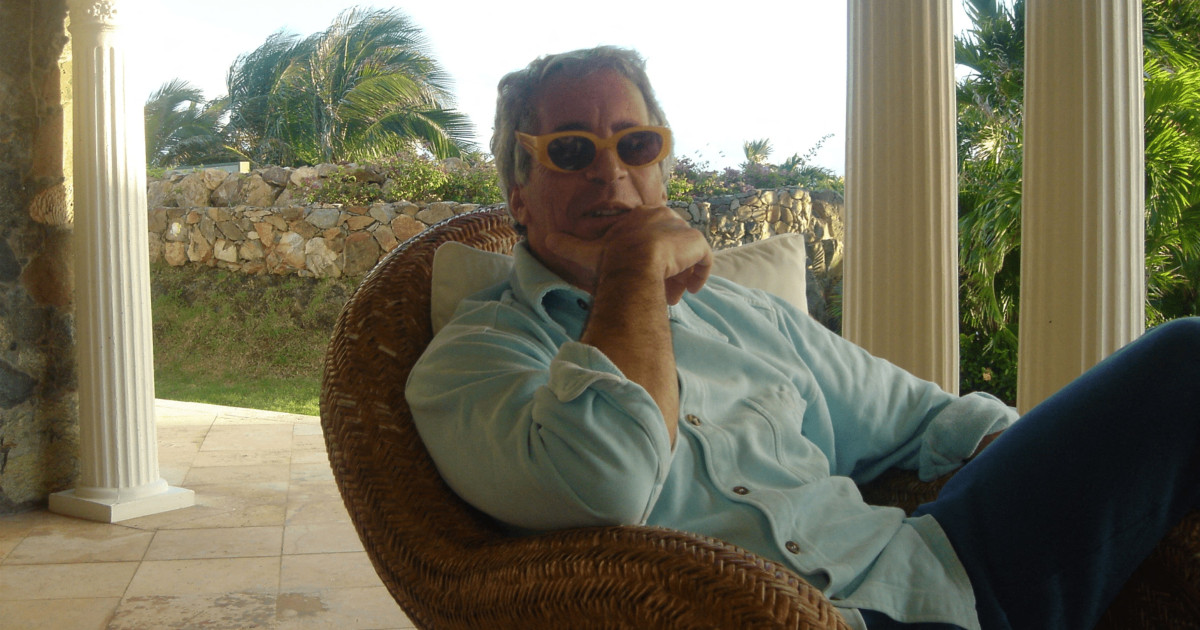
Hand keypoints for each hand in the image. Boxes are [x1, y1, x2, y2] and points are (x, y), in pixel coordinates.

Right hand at [545, 206, 711, 303]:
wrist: (634, 263)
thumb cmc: (611, 259)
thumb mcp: (589, 252)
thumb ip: (569, 245)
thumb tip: (546, 239)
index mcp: (640, 216)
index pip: (650, 235)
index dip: (648, 258)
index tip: (644, 278)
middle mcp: (662, 216)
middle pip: (669, 245)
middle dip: (666, 269)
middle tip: (660, 293)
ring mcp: (681, 228)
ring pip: (686, 254)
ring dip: (680, 276)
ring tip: (672, 297)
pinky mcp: (696, 242)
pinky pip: (705, 258)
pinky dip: (700, 274)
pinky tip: (691, 290)